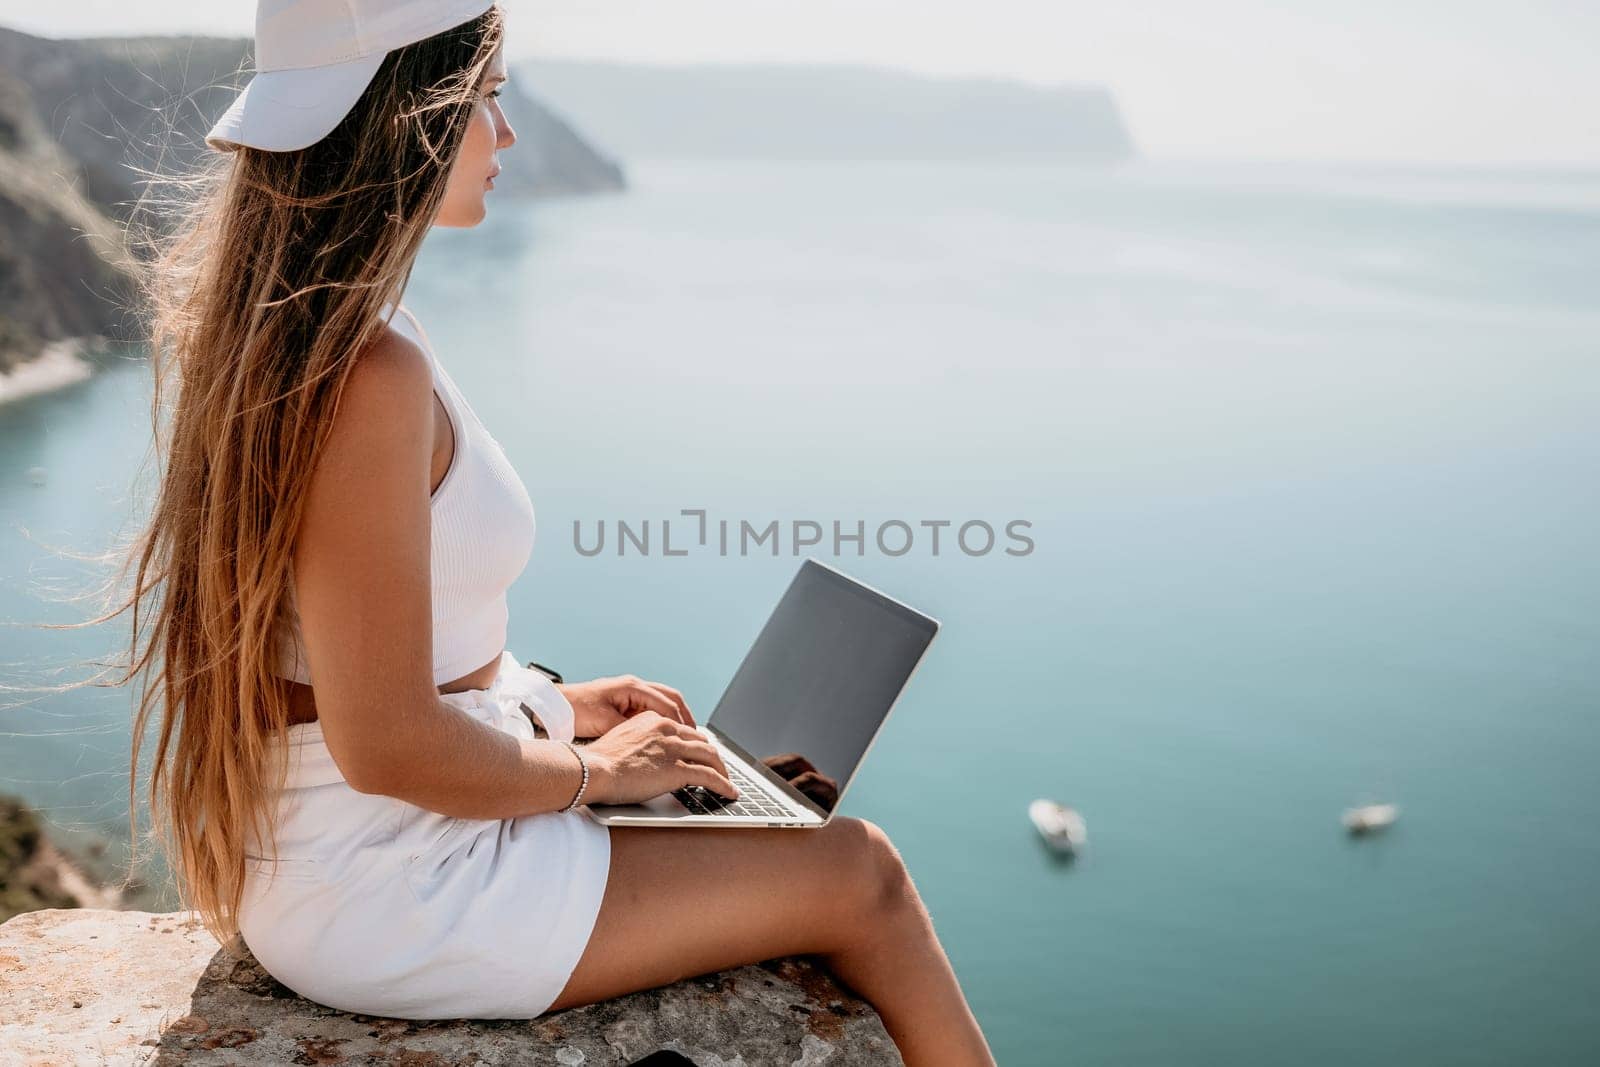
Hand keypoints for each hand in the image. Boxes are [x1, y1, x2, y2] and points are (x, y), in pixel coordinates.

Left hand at [556, 673, 695, 739]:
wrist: (557, 705)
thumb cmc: (577, 710)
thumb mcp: (605, 722)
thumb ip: (630, 729)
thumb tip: (651, 740)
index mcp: (632, 687)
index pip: (667, 703)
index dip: (680, 722)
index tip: (690, 737)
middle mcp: (635, 686)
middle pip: (671, 697)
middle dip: (685, 715)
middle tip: (695, 734)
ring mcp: (631, 692)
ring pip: (663, 700)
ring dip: (676, 715)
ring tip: (686, 733)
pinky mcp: (625, 701)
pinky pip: (652, 707)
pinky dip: (663, 718)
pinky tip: (665, 732)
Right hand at [579, 711, 738, 804]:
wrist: (592, 769)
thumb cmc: (598, 761)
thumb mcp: (621, 740)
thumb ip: (639, 743)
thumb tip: (646, 757)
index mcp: (652, 720)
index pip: (683, 730)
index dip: (694, 744)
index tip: (699, 753)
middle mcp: (666, 729)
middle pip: (700, 741)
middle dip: (712, 756)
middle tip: (718, 767)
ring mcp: (674, 748)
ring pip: (710, 756)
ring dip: (722, 770)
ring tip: (727, 782)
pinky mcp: (678, 768)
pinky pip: (710, 776)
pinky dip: (724, 785)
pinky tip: (729, 792)